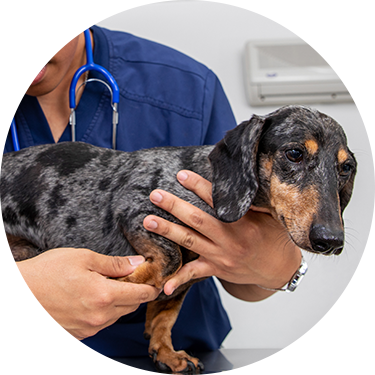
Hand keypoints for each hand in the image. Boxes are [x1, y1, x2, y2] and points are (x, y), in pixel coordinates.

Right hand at [0, 248, 159, 339]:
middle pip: (131, 306)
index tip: (155, 281)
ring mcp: (88, 328)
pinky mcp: (77, 334)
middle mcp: (99, 317)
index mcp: (104, 296)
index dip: (151, 287)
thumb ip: (116, 264)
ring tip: (108, 285)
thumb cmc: (49, 270)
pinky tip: (93, 297)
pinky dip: (105, 311)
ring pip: (116, 315)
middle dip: (135, 292)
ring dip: (119, 302)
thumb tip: (138, 264)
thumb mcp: (85, 258)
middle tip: (130, 278)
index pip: (140, 295)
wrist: (18, 292)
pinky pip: (101, 323)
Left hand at [143, 171, 300, 300]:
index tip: (181, 175)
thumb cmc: (273, 237)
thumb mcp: (268, 216)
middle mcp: (230, 240)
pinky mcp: (216, 269)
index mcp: (243, 223)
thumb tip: (236, 181)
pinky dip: (178, 279)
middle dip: (175, 206)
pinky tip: (164, 286)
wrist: (279, 268)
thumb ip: (251, 202)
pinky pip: (195, 275)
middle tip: (156, 195)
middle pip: (198, 220)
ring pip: (190, 242)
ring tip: (148, 221)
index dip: (198, 186)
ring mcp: (221, 256)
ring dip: (168, 231)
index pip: (216, 201)